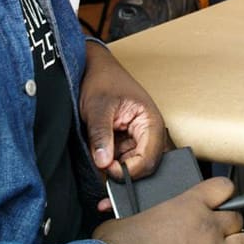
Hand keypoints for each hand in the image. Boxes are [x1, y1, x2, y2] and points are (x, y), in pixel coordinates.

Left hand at [80, 43, 165, 186]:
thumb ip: (101, 135)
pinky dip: (112, 165)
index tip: (108, 168)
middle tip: (103, 174)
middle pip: (145, 166)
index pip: (150, 158)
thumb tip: (103, 163)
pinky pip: (123, 161)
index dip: (130, 170)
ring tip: (100, 164)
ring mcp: (138, 138)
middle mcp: (149, 133)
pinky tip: (102, 161)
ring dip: (117, 170)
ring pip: (133, 166)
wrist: (92, 69)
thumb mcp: (97, 108)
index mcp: (151, 121)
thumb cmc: (101, 81)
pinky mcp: (127, 142)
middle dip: (125, 174)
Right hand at [94, 177, 243, 243]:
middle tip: (216, 232)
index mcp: (189, 205)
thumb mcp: (129, 217)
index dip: (223, 193)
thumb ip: (142, 209)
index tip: (219, 200)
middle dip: (229, 225)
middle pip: (237, 219)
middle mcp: (207, 227)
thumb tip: (129, 209)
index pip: (223, 187)